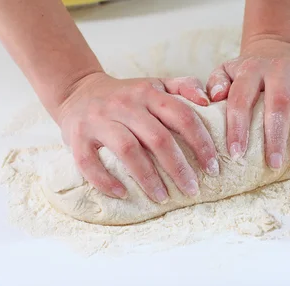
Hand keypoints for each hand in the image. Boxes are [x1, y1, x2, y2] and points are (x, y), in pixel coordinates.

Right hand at [54, 72, 218, 202]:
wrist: (77, 90)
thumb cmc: (127, 95)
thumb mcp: (156, 84)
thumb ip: (184, 87)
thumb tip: (209, 101)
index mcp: (149, 93)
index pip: (182, 116)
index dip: (201, 143)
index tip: (213, 168)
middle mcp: (125, 104)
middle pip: (158, 138)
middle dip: (179, 168)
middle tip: (192, 190)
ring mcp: (99, 120)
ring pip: (128, 150)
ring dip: (148, 178)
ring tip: (163, 198)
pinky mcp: (76, 136)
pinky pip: (89, 162)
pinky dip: (105, 180)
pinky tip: (122, 194)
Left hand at [206, 38, 289, 168]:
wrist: (276, 49)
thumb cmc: (249, 74)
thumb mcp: (227, 72)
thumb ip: (215, 83)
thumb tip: (214, 98)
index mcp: (252, 69)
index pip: (242, 98)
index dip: (238, 126)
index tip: (237, 154)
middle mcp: (279, 66)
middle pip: (279, 102)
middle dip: (276, 136)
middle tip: (274, 164)